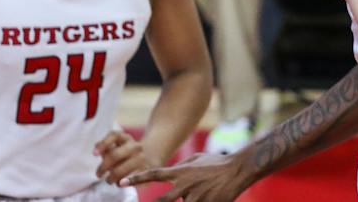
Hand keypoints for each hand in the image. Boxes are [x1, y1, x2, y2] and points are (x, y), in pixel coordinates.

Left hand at [94, 128, 148, 185]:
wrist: (152, 154)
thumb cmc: (127, 151)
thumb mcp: (118, 144)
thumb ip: (106, 146)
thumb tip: (96, 148)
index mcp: (126, 138)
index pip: (113, 135)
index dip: (103, 144)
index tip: (94, 154)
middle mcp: (135, 146)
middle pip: (115, 155)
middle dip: (103, 167)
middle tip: (98, 174)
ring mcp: (142, 158)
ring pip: (122, 169)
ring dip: (113, 177)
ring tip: (109, 180)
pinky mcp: (148, 170)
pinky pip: (133, 179)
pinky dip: (124, 182)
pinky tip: (120, 184)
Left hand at [123, 150, 253, 201]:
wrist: (236, 170)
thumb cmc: (215, 163)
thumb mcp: (194, 160)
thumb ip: (179, 168)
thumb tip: (168, 176)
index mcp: (180, 171)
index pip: (153, 174)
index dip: (136, 178)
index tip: (121, 182)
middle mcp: (185, 184)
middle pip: (162, 201)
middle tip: (144, 201)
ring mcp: (196, 197)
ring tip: (185, 195)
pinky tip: (204, 197)